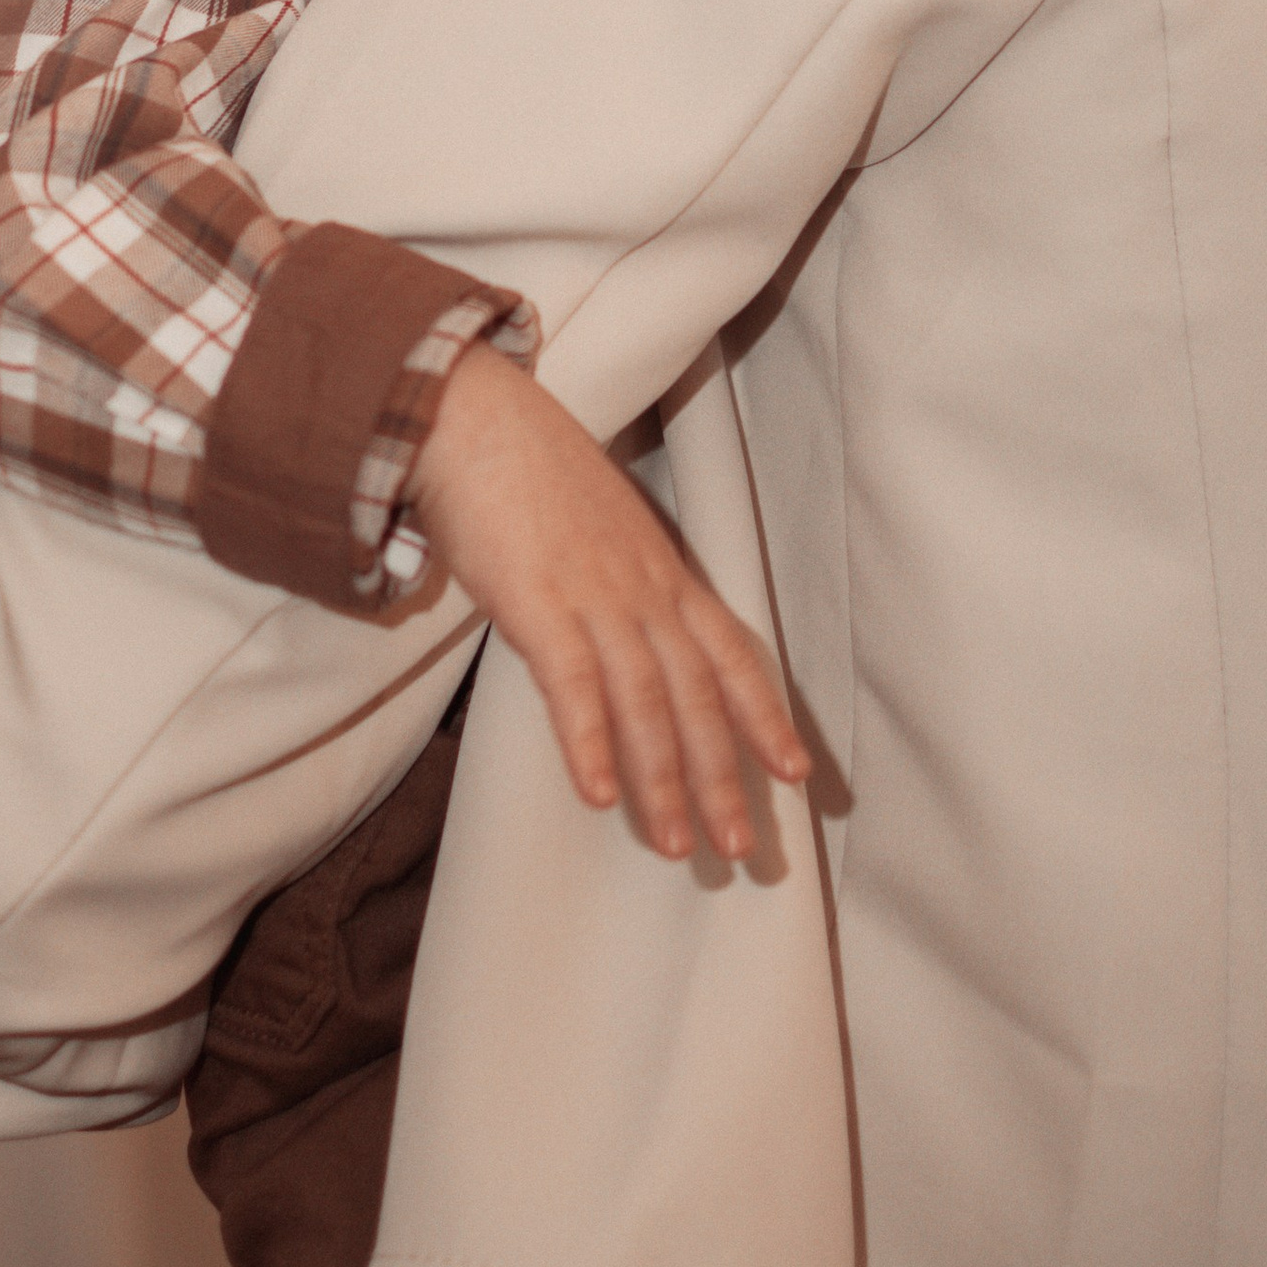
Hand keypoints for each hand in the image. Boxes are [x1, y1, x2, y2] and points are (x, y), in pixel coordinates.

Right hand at [408, 344, 808, 863]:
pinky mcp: (538, 601)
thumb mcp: (598, 526)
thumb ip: (618, 581)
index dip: (765, 716)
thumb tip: (620, 634)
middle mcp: (643, 588)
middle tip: (741, 851)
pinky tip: (599, 796)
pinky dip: (590, 742)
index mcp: (661, 570)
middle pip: (698, 696)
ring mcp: (595, 594)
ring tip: (679, 847)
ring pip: (647, 702)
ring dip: (665, 781)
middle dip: (723, 777)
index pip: (732, 653)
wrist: (472, 415)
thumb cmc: (525, 471)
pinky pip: (573, 684)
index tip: (794, 775)